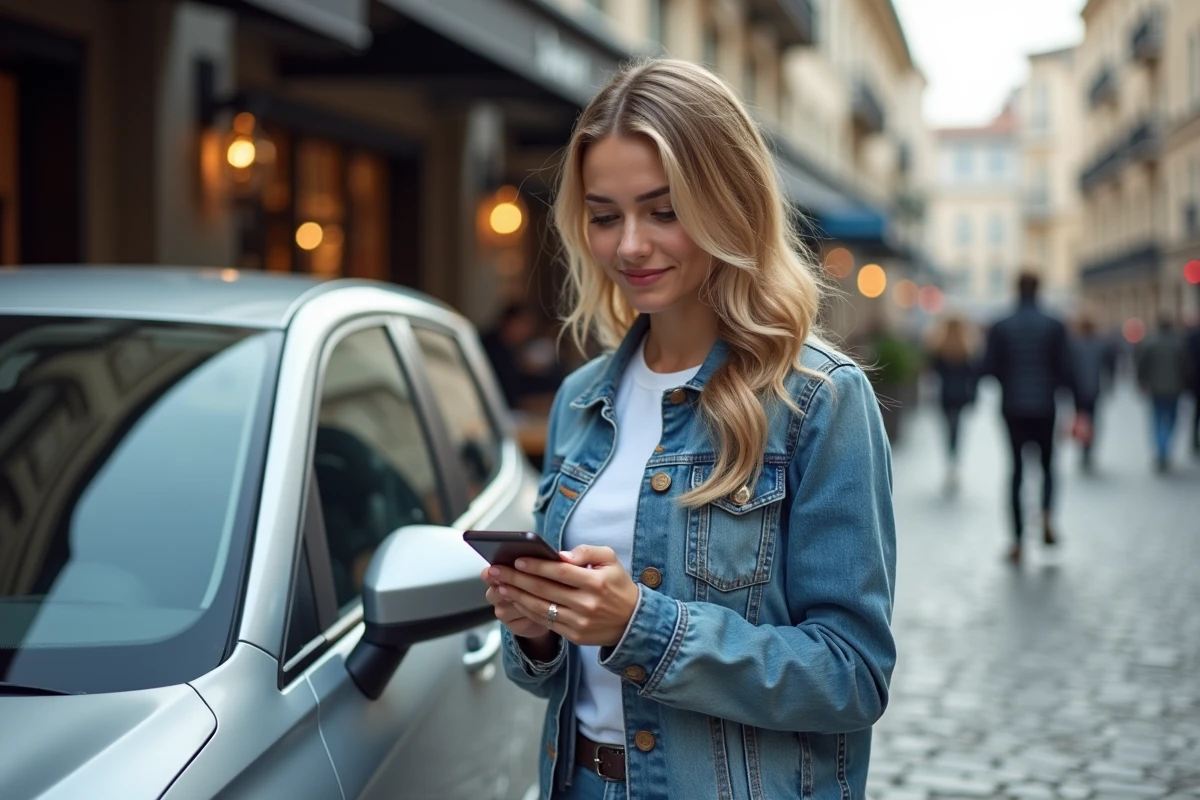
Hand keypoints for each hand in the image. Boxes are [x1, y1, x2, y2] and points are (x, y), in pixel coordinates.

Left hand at [486, 545, 639, 647]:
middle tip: (496, 571)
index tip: (517, 560)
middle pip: (545, 590)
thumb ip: (587, 551)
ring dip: (517, 597)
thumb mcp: (610, 560)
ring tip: (501, 586)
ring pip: (541, 608)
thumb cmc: (618, 585)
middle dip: (517, 579)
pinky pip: (546, 622)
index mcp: (596, 583)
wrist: (632, 622)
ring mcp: (580, 622)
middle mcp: (587, 604)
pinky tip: (516, 602)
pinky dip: (528, 611)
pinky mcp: (575, 636)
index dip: (536, 566)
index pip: (560, 572)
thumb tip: (562, 555)